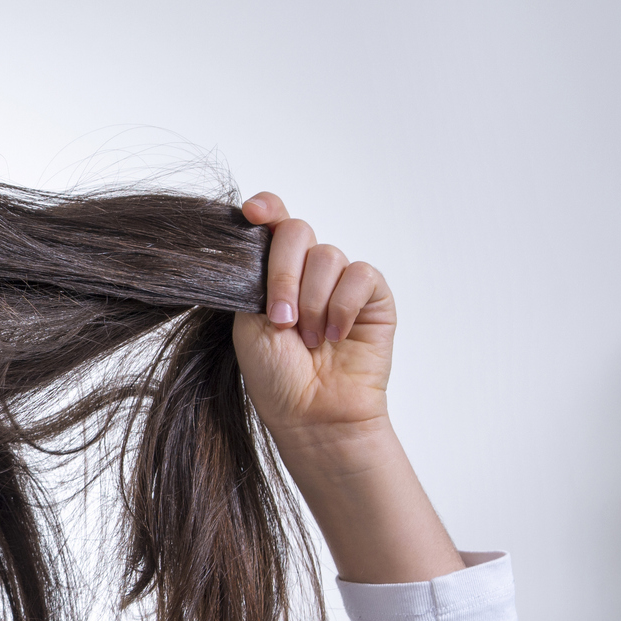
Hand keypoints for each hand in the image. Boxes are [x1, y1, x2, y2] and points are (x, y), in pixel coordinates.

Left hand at [231, 192, 396, 441]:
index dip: (266, 209)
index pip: (272, 224)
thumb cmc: (275, 374)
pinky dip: (342, 306)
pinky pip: (359, 276)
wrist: (310, 411)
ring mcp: (340, 280)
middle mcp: (306, 270)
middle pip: (296, 232)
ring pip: (327, 256)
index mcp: (271, 272)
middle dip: (282, 274)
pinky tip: (335, 334)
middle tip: (281, 319)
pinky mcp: (373, 295)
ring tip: (309, 340)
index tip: (252, 213)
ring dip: (312, 302)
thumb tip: (256, 233)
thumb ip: (253, 277)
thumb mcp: (248, 321)